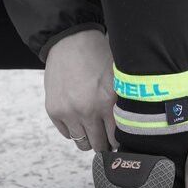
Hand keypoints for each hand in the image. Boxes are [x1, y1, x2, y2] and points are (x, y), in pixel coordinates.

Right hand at [44, 29, 116, 151]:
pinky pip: (67, 134)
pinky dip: (74, 130)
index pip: (116, 139)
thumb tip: (132, 130)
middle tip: (107, 137)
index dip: (119, 141)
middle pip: (99, 145)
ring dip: (89, 139)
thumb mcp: (119, 78)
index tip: (119, 139)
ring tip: (93, 128)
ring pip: (82, 143)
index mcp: (107, 102)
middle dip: (105, 143)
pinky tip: (80, 117)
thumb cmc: (98, 57)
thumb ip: (124, 104)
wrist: (70, 41)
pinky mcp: (54, 110)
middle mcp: (86, 110)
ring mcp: (68, 111)